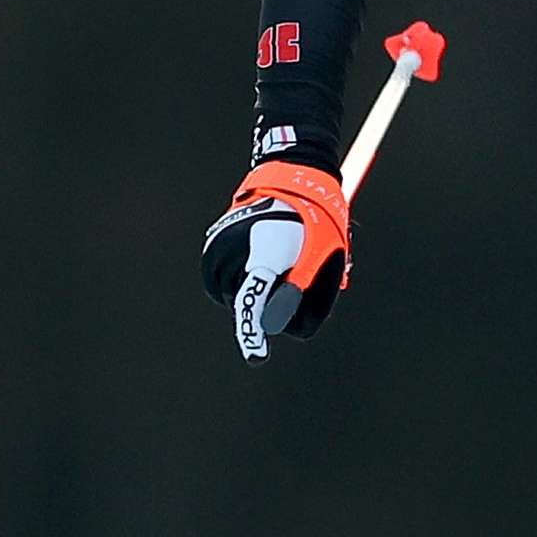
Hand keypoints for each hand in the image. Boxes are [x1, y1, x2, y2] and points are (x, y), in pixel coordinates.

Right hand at [203, 159, 352, 356]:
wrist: (292, 178)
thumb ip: (303, 291)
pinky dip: (239, 281)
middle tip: (295, 268)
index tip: (258, 357)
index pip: (256, 301)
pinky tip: (260, 259)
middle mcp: (235, 251)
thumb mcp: (323, 255)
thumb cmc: (316, 221)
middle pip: (250, 306)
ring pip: (235, 296)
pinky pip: (222, 284)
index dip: (256, 332)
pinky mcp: (213, 246)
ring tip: (280, 255)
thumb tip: (274, 324)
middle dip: (272, 302)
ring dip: (256, 290)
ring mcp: (219, 248)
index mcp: (266, 254)